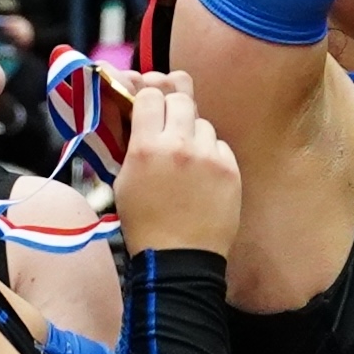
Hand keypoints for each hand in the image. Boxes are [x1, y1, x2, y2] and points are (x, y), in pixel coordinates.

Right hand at [103, 69, 238, 260]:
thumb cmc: (144, 222)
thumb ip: (133, 144)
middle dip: (173, 108)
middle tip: (170, 125)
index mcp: (146, 148)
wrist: (179, 258)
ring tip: (187, 159)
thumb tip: (140, 117)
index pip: (150, 95)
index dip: (148, 100)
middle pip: (181, 98)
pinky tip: (202, 176)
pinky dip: (211, 154)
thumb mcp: (123, 181)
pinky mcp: (230, 169)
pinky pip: (220, 146)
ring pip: (203, 123)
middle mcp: (179, 145)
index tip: (148, 109)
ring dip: (193, 134)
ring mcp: (208, 156)